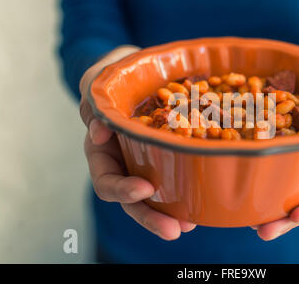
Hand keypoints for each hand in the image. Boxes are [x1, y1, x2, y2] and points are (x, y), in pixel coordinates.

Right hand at [79, 45, 195, 239]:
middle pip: (135, 199)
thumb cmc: (114, 73)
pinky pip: (181, 174)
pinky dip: (191, 189)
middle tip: (174, 229)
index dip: (122, 190)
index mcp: (104, 150)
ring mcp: (151, 160)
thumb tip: (99, 132)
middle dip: (152, 215)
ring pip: (159, 195)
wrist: (139, 68)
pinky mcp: (173, 153)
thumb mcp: (97, 80)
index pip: (107, 180)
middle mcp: (127, 162)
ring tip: (191, 224)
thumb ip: (92, 100)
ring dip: (173, 213)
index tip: (144, 188)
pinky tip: (206, 200)